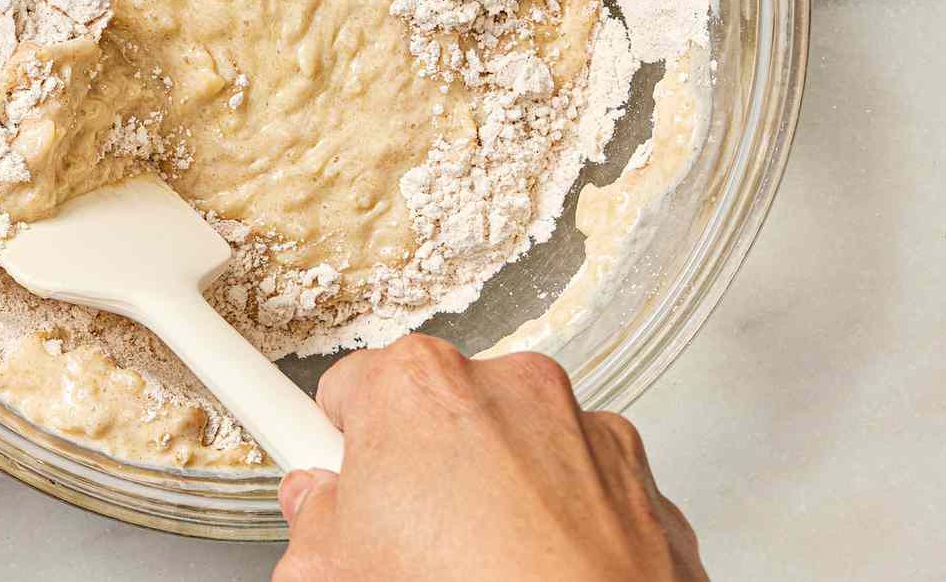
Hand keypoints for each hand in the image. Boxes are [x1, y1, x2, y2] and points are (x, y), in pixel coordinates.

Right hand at [275, 336, 706, 581]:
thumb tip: (314, 517)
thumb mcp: (336, 573)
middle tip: (406, 547)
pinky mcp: (634, 467)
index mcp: (416, 386)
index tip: (323, 458)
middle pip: (432, 414)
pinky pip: (577, 475)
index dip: (333, 443)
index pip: (344, 391)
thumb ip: (312, 527)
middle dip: (417, 470)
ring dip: (494, 487)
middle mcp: (502, 382)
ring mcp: (578, 421)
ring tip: (484, 568)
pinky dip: (561, 513)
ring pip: (509, 440)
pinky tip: (541, 569)